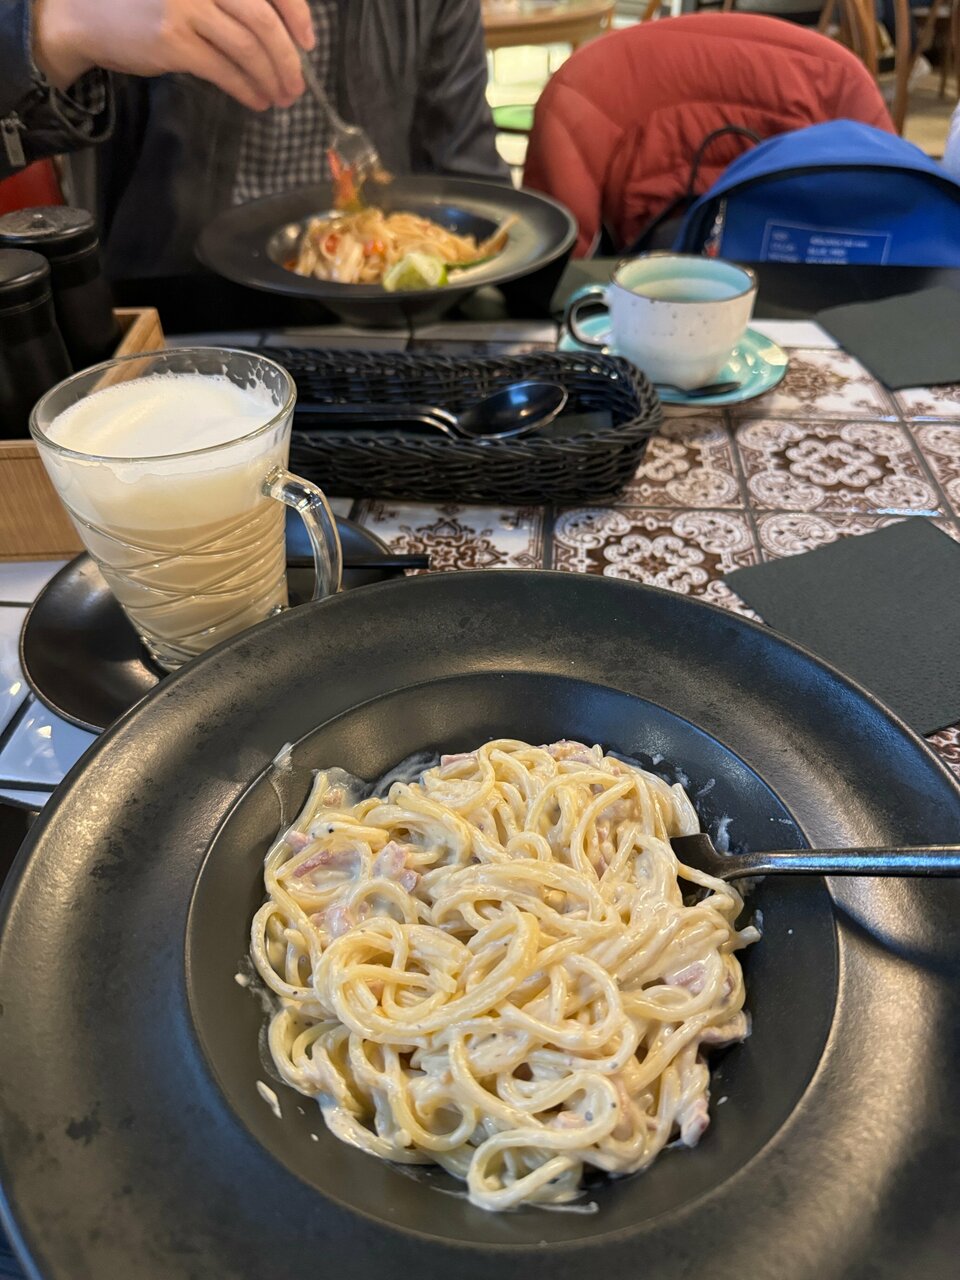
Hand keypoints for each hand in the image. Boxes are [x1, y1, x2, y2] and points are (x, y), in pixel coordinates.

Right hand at [33, 0, 313, 110]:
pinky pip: (225, 70)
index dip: (296, 14)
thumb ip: (227, 2)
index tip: (308, 41)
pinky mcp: (173, 41)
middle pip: (264, 21)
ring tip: (280, 97)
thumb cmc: (144, 1)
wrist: (85, 13)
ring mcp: (186, 7)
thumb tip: (280, 34)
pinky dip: (248, 88)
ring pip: (248, 48)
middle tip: (297, 84)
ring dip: (271, 78)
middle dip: (288, 58)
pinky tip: (257, 100)